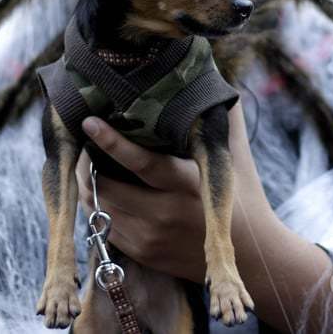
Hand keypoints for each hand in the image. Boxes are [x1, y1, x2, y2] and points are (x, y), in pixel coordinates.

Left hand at [75, 100, 272, 282]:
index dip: (112, 142)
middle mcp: (166, 214)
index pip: (142, 163)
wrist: (250, 256)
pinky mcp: (144, 254)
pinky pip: (104, 229)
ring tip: (86, 163)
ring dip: (88, 185)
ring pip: (99, 208)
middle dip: (87, 164)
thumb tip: (210, 77)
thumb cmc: (243, 197)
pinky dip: (98, 207)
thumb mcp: (235, 155)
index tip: (90, 122)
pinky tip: (101, 189)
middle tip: (82, 142)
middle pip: (107, 187)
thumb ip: (224, 117)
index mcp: (188, 185)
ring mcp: (151, 238)